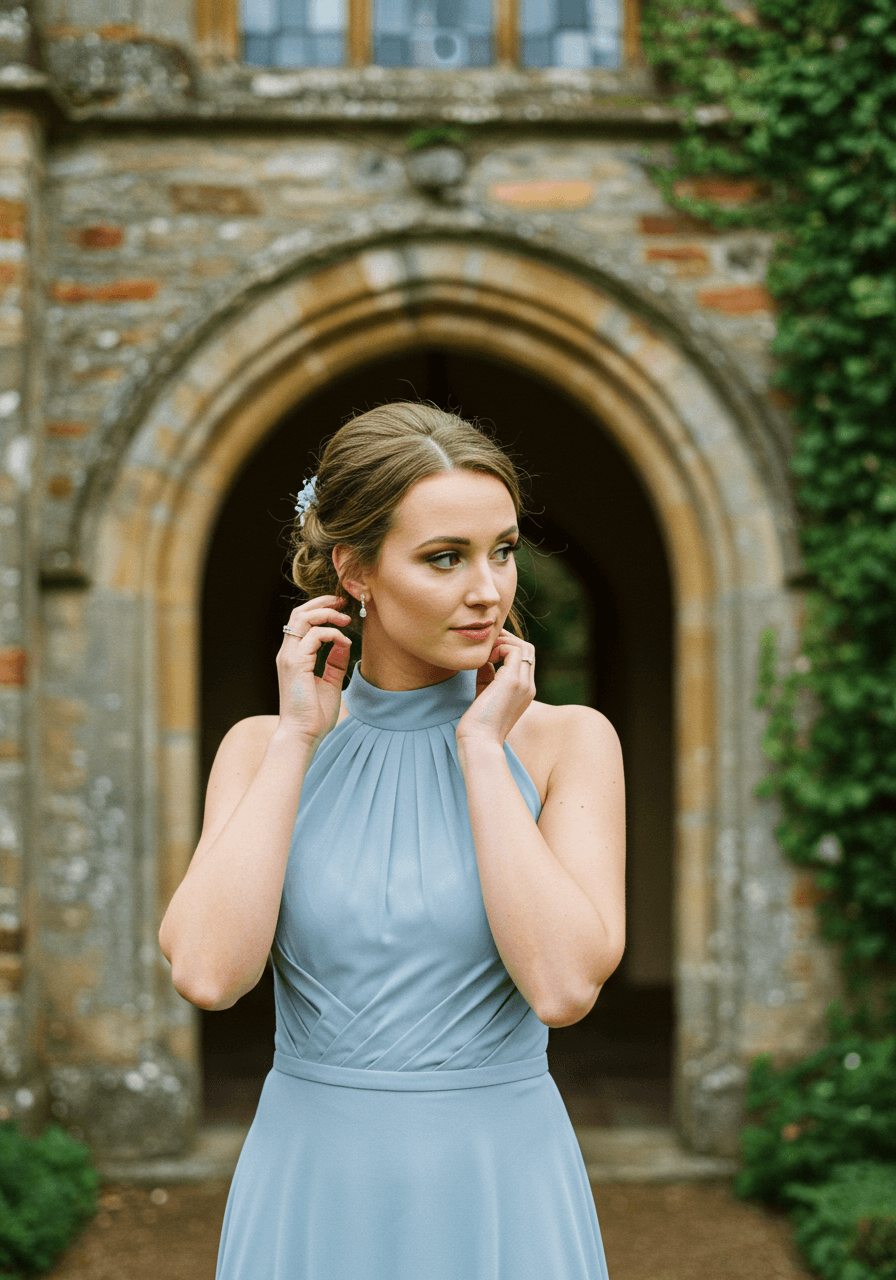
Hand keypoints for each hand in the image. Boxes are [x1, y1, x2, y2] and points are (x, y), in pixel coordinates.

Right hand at [275, 595, 351, 750]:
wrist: (303, 735)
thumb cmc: (314, 715)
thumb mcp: (330, 682)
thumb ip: (335, 661)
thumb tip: (344, 643)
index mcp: (294, 656)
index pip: (301, 621)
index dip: (320, 609)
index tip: (341, 609)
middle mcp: (288, 653)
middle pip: (299, 613)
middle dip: (322, 603)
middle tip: (343, 603)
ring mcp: (289, 657)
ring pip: (302, 618)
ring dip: (326, 613)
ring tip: (345, 619)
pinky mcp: (296, 664)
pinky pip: (313, 636)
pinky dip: (331, 634)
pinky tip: (344, 642)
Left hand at [456, 630, 535, 753]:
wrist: (479, 742)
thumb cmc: (478, 724)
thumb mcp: (485, 695)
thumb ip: (487, 677)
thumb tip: (485, 660)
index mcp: (524, 691)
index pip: (524, 659)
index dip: (507, 647)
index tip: (486, 649)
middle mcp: (528, 686)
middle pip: (527, 649)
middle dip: (506, 640)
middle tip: (485, 644)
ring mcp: (523, 683)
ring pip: (523, 646)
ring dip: (502, 642)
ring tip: (484, 652)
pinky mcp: (512, 681)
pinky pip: (513, 650)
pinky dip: (498, 647)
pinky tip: (484, 659)